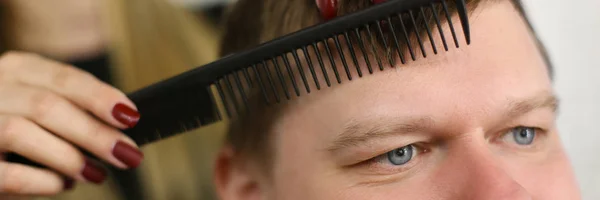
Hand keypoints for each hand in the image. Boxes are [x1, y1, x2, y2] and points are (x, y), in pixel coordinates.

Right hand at [0, 52, 143, 195]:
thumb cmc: (16, 130)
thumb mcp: (40, 106)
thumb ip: (74, 109)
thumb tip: (123, 126)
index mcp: (17, 69)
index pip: (63, 77)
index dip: (100, 97)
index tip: (131, 117)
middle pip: (46, 105)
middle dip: (94, 133)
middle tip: (128, 155)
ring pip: (19, 132)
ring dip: (68, 157)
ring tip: (97, 174)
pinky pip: (6, 173)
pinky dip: (41, 181)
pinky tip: (62, 185)